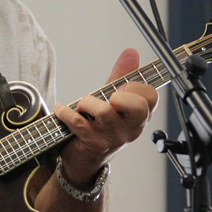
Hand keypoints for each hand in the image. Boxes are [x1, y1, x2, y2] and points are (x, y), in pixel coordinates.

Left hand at [53, 48, 156, 186]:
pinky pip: (79, 123)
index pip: (150, 97)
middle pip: (138, 107)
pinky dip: (67, 113)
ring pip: (105, 112)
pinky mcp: (94, 144)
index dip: (135, 87)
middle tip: (109, 98)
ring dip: (87, 103)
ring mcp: (113, 137)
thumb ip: (122, 75)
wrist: (85, 159)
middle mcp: (131, 128)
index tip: (121, 87)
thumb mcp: (114, 98)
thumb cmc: (101, 125)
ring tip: (82, 106)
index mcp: (140, 116)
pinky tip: (61, 111)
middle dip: (120, 96)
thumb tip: (132, 52)